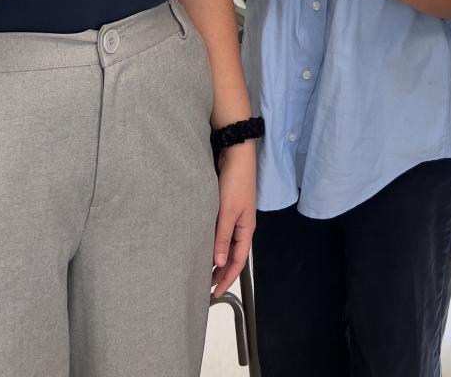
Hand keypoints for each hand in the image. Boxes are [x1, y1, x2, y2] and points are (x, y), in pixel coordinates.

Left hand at [211, 143, 255, 297]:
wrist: (236, 156)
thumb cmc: (235, 184)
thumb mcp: (228, 212)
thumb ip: (223, 237)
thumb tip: (219, 263)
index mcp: (246, 230)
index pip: (238, 262)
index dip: (228, 279)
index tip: (215, 294)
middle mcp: (243, 226)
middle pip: (233, 256)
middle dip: (222, 272)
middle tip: (206, 286)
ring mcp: (236, 217)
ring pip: (227, 245)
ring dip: (218, 258)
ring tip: (204, 270)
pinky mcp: (228, 208)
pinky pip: (223, 233)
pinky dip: (215, 243)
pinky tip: (205, 245)